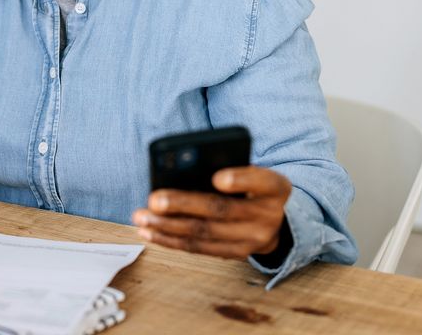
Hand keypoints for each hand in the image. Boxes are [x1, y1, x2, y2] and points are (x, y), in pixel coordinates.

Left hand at [132, 166, 290, 258]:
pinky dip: (172, 240)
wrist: (278, 219)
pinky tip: (151, 232)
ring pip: (205, 233)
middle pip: (222, 210)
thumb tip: (181, 172)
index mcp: (276, 187)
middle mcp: (268, 215)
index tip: (217, 177)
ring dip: (168, 226)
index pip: (262, 180)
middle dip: (183, 204)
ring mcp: (254, 239)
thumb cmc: (254, 187)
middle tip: (154, 199)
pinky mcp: (237, 253)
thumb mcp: (253, 173)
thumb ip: (229, 168)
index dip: (240, 179)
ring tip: (142, 217)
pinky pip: (200, 249)